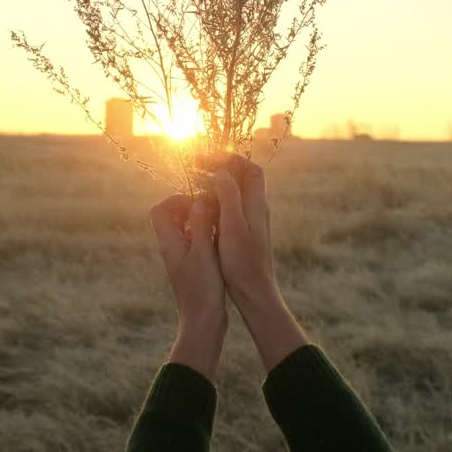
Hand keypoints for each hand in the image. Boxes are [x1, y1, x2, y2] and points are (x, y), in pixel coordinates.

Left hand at [149, 194, 228, 379]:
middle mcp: (172, 249)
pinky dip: (206, 236)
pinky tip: (222, 241)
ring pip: (186, 230)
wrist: (203, 321)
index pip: (159, 211)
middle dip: (191, 208)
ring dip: (200, 222)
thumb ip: (200, 225)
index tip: (197, 202)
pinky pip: (195, 243)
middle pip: (172, 218)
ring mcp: (182, 259)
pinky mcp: (193, 267)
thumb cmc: (202, 288)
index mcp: (169, 243)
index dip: (175, 200)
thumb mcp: (203, 252)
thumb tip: (198, 201)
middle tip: (211, 209)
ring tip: (219, 222)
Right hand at [200, 154, 274, 301]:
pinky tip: (201, 207)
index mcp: (257, 205)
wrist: (254, 292)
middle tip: (195, 166)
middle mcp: (257, 209)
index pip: (250, 169)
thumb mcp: (233, 226)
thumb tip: (221, 172)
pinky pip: (230, 207)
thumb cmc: (243, 262)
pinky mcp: (244, 233)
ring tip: (194, 182)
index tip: (204, 159)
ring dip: (216, 183)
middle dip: (220, 166)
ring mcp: (251, 221)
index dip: (229, 158)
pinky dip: (215, 200)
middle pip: (243, 177)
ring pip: (235, 192)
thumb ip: (229, 196)